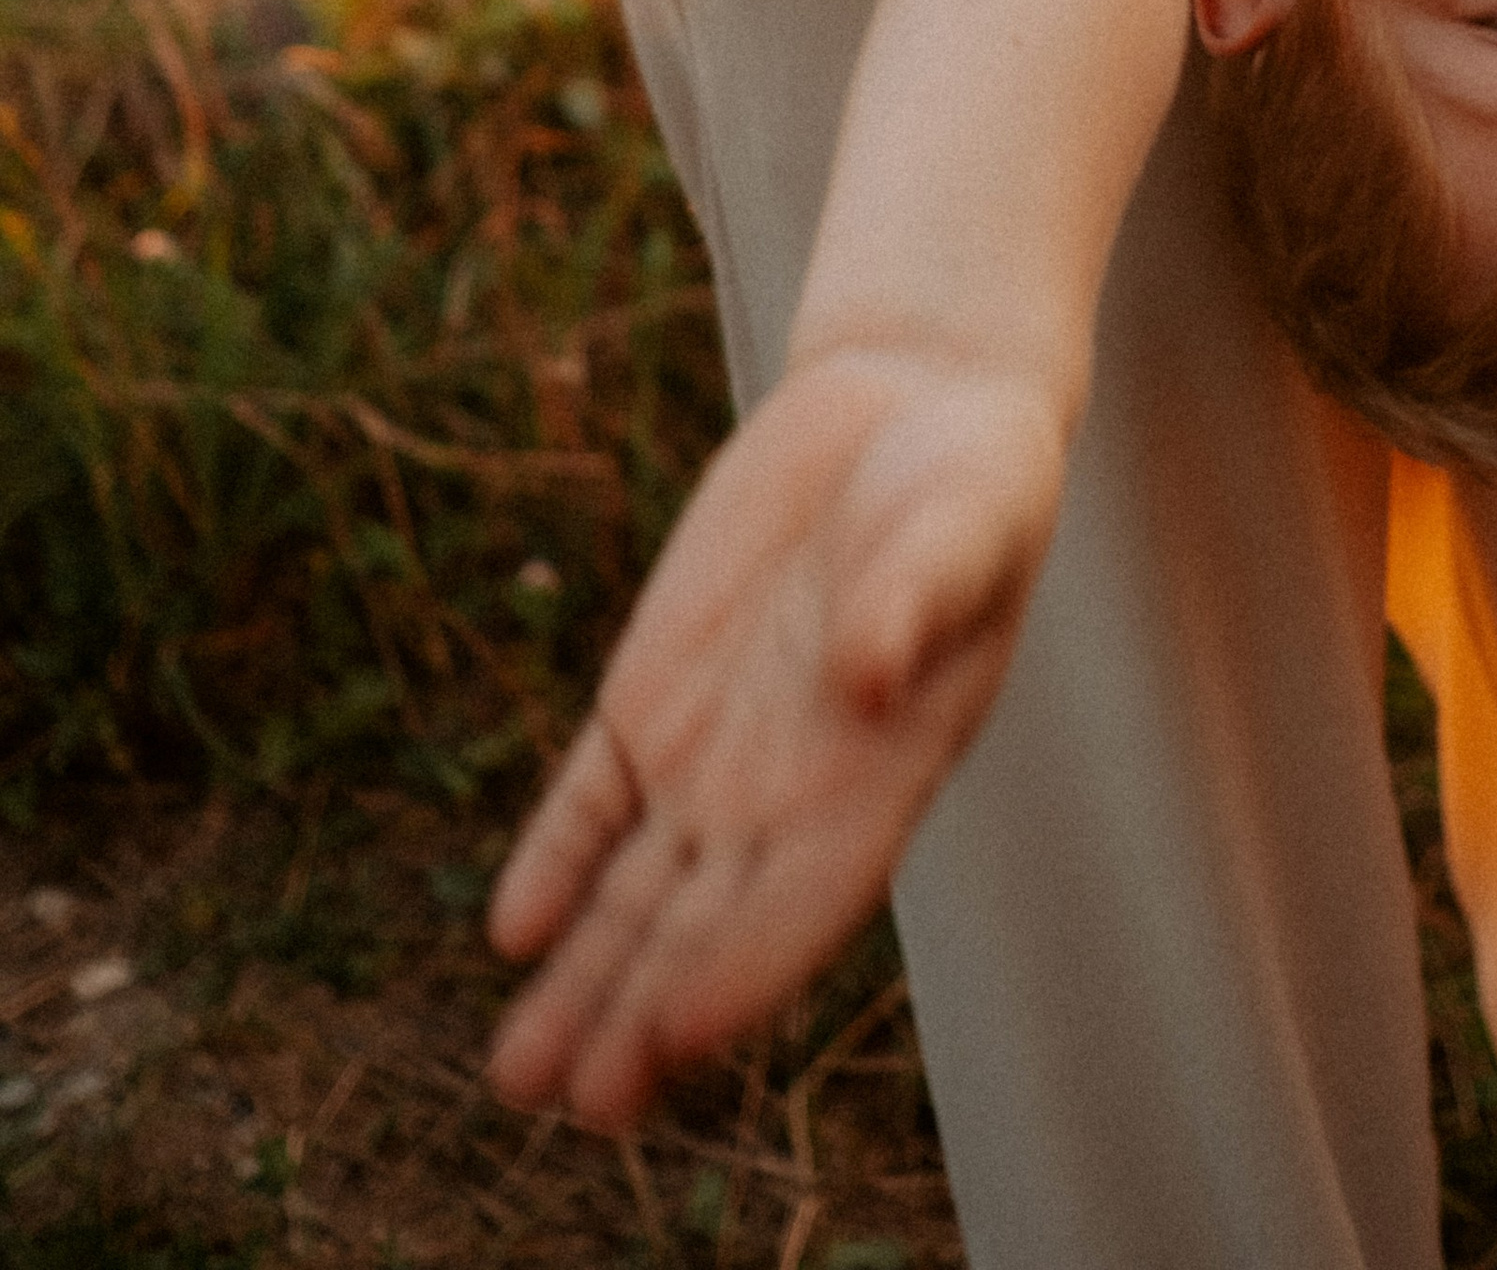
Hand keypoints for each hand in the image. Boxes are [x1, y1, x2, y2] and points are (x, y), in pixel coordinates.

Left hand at [486, 338, 1065, 1125]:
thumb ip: (918, 594)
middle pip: (706, 923)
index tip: (680, 1034)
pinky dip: (554, 859)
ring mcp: (717, 748)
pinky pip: (591, 796)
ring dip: (582, 974)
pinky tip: (513, 927)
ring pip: (634, 887)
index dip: (745, 968)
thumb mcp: (967, 519)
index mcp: (887, 772)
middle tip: (583, 1102)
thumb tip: (868, 672)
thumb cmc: (973, 477)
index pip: (807, 898)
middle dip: (643, 1012)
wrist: (909, 403)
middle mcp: (795, 789)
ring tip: (518, 1074)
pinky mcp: (657, 689)